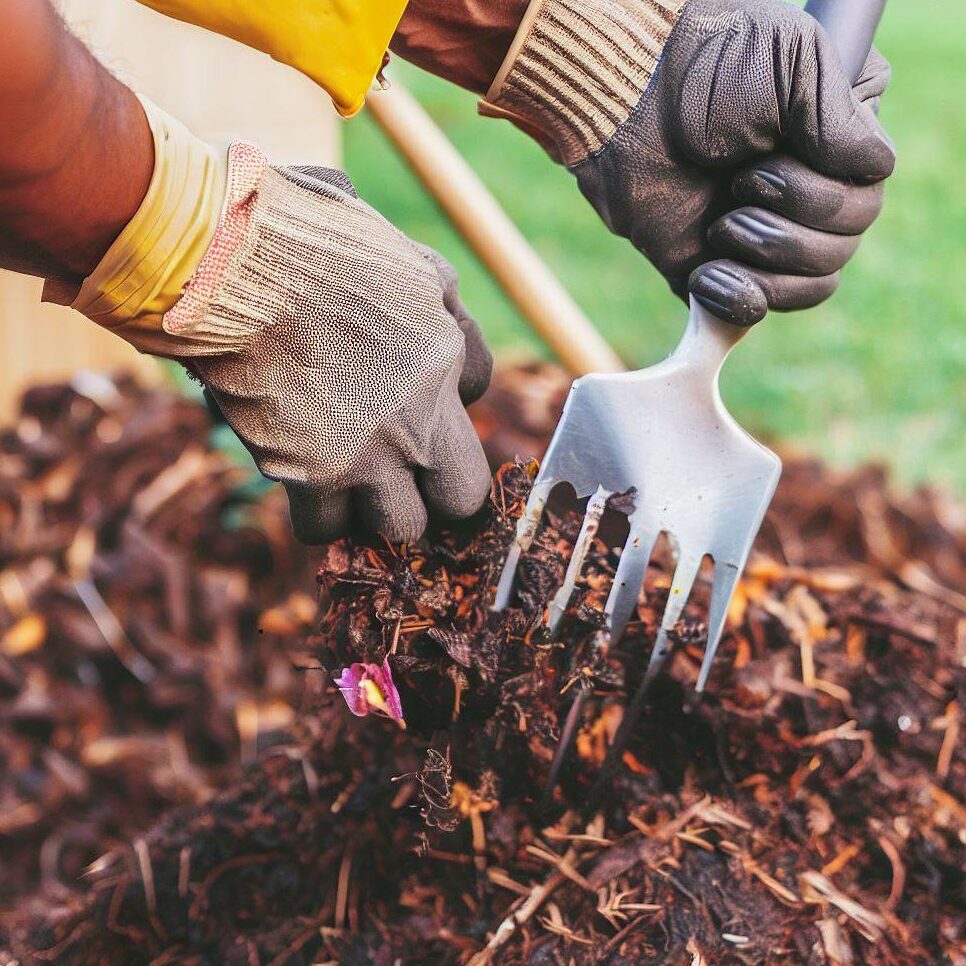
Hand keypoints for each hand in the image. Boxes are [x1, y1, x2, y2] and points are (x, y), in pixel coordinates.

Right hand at [174, 148, 492, 543]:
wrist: (224, 261)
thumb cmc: (306, 238)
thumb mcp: (406, 259)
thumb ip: (447, 311)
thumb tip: (459, 353)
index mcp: (446, 358)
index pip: (483, 409)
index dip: (450, 416)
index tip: (420, 416)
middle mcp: (419, 417)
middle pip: (460, 500)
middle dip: (435, 492)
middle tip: (402, 474)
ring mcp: (369, 452)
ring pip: (398, 529)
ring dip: (375, 510)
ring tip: (348, 479)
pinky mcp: (309, 474)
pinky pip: (324, 530)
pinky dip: (316, 516)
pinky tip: (304, 482)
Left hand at [483, 0, 894, 324]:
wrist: (624, 101)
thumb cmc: (706, 65)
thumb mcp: (794, 61)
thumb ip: (843, 118)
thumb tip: (875, 171)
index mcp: (834, 141)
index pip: (869, 192)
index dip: (827, 189)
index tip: (770, 153)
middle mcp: (808, 190)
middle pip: (844, 245)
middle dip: (792, 224)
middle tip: (738, 186)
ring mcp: (763, 233)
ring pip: (813, 285)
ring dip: (767, 258)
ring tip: (718, 226)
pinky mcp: (718, 267)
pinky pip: (755, 311)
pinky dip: (739, 299)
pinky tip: (705, 274)